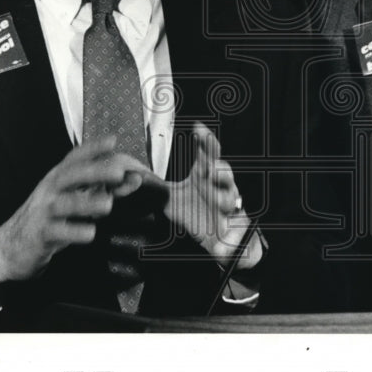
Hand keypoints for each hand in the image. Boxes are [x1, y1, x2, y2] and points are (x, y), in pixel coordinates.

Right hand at [0, 136, 156, 283]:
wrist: (13, 246)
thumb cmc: (50, 218)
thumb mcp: (76, 200)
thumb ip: (105, 189)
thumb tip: (135, 180)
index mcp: (58, 178)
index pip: (75, 158)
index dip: (93, 148)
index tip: (113, 141)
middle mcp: (50, 190)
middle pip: (71, 176)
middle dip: (95, 172)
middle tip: (118, 173)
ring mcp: (43, 212)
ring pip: (65, 204)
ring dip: (87, 203)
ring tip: (108, 205)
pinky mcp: (40, 234)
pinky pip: (58, 231)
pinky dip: (74, 231)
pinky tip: (90, 233)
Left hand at [164, 122, 261, 269]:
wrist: (220, 241)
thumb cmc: (198, 215)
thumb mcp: (174, 201)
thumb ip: (157, 189)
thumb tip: (133, 177)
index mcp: (206, 177)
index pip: (208, 153)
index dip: (205, 140)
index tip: (197, 128)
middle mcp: (221, 187)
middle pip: (224, 171)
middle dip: (219, 168)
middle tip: (211, 168)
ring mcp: (231, 206)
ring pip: (231, 197)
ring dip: (223, 197)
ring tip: (220, 202)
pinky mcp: (238, 229)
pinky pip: (237, 231)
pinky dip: (231, 238)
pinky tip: (223, 243)